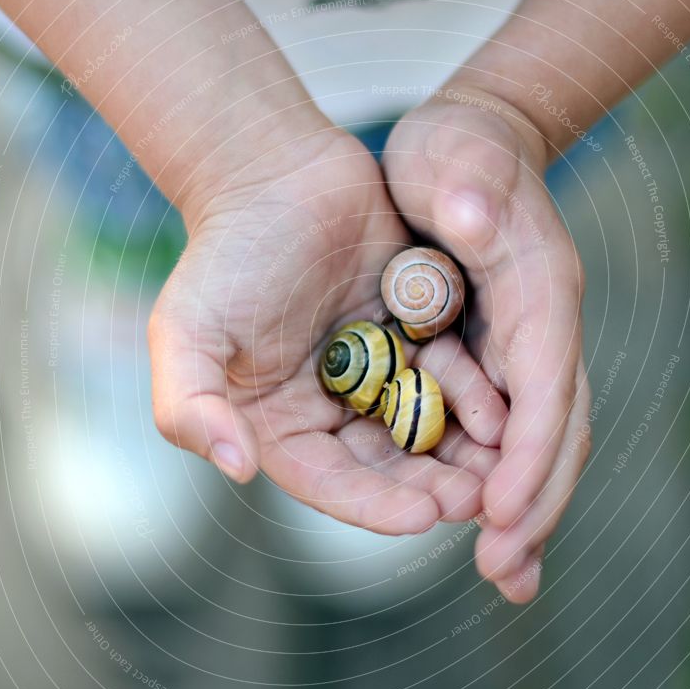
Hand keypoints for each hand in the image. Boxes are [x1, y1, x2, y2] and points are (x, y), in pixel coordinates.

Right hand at [148, 125, 507, 534]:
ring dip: (461, 453)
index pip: (329, 480)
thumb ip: (190, 406)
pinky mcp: (410, 337)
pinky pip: (447, 376)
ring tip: (502, 469)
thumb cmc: (225, 252)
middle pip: (384, 465)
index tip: (423, 518)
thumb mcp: (186, 331)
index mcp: (278, 422)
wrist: (275, 171)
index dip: (374, 505)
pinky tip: (504, 412)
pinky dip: (473, 395)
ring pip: (424, 428)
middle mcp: (328, 408)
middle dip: (430, 487)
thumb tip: (237, 468)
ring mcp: (374, 374)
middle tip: (477, 500)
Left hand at [383, 86, 590, 598]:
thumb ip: (467, 186)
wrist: (469, 147)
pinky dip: (499, 480)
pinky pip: (504, 431)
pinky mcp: (497, 359)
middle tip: (504, 573)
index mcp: (539, 291)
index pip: (548, 384)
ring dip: (523, 508)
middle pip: (556, 430)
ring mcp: (524, 348)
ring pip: (536, 442)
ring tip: (502, 573)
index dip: (530, 453)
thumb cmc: (456, 152)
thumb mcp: (455, 153)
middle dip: (534, 504)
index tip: (499, 514)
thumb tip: (473, 216)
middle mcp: (542, 330)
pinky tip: (479, 521)